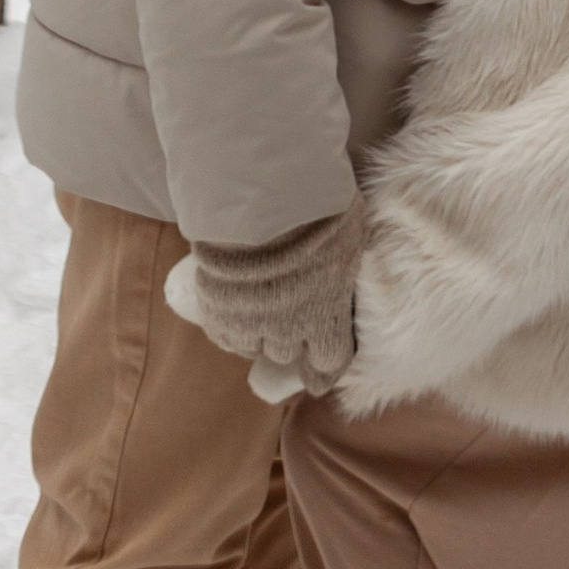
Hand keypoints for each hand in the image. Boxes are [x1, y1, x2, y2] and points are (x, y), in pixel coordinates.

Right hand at [185, 198, 363, 394]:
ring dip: (256, 331)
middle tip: (285, 312)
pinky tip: (230, 310)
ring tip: (254, 306)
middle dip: (288, 337)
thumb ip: (347, 260)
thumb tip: (350, 258)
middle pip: (286, 353)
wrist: (262, 200)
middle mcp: (287, 332)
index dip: (324, 365)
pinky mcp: (217, 312)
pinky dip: (228, 326)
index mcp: (327, 318)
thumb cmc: (319, 211)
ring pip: (251, 346)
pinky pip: (222, 334)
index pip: (329, 363)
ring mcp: (249, 324)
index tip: (319, 368)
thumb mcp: (351, 235)